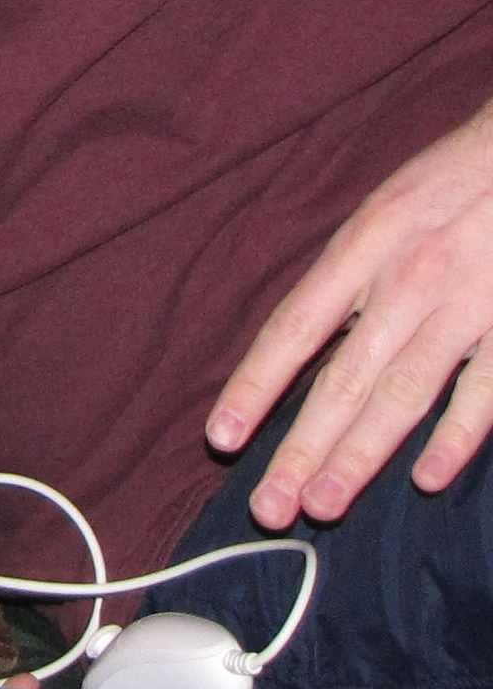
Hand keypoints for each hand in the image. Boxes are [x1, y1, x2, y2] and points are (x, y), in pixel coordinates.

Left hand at [206, 105, 492, 527]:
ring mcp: (470, 304)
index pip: (294, 328)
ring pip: (405, 393)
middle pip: (343, 378)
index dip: (255, 385)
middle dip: (302, 447)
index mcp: (365, 247)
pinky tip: (425, 478)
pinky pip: (485, 390)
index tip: (222, 438)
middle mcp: (410, 279)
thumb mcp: (387, 208)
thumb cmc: (457, 179)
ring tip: (322, 506)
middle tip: (269, 508)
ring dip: (361, 455)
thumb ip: (348, 276)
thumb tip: (302, 346)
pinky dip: (456, 436)